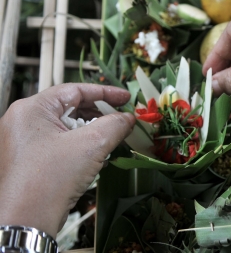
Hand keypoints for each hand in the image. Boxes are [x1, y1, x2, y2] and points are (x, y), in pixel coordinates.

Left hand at [0, 83, 134, 236]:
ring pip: (64, 126)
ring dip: (91, 131)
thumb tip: (128, 118)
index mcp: (32, 109)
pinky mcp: (26, 160)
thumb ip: (114, 125)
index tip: (126, 98)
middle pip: (69, 108)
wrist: (24, 221)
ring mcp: (22, 141)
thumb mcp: (91, 145)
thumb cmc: (49, 180)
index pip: (74, 90)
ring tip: (111, 139)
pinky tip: (95, 156)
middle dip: (99, 114)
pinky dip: (78, 145)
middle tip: (121, 120)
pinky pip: (57, 143)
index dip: (105, 93)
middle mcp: (22, 121)